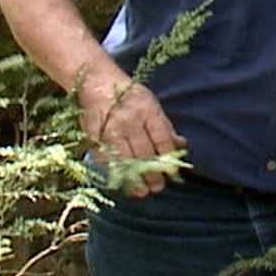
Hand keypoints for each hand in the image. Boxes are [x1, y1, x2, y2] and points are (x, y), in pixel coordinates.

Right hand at [77, 72, 186, 197]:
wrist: (97, 83)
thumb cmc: (130, 96)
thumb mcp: (152, 105)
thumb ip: (165, 127)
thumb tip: (181, 145)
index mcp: (148, 111)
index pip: (162, 140)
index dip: (168, 159)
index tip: (172, 173)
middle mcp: (130, 121)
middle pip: (144, 154)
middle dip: (153, 174)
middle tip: (158, 187)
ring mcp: (110, 130)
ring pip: (126, 161)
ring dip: (135, 180)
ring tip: (142, 192)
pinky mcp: (95, 137)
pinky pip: (107, 160)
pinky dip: (116, 174)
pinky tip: (124, 183)